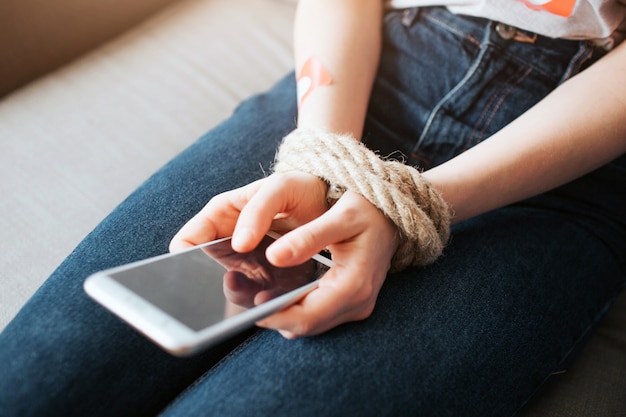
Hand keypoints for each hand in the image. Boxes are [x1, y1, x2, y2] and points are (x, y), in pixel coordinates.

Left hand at [170, 171, 398, 337]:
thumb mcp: (340, 216)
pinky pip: (317, 313)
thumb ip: (307, 238)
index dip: (274, 315)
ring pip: (310, 322)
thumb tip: (274, 258)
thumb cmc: (369, 210)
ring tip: (253, 291)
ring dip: (281, 312)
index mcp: (354, 285)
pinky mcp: (351, 301)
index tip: (248, 304)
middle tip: (243, 295)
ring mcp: (356, 305)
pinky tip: (278, 289)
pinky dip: (294, 306)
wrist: (393, 213)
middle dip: (272, 315)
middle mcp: (358, 302)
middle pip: (306, 325)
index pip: (307, 317)